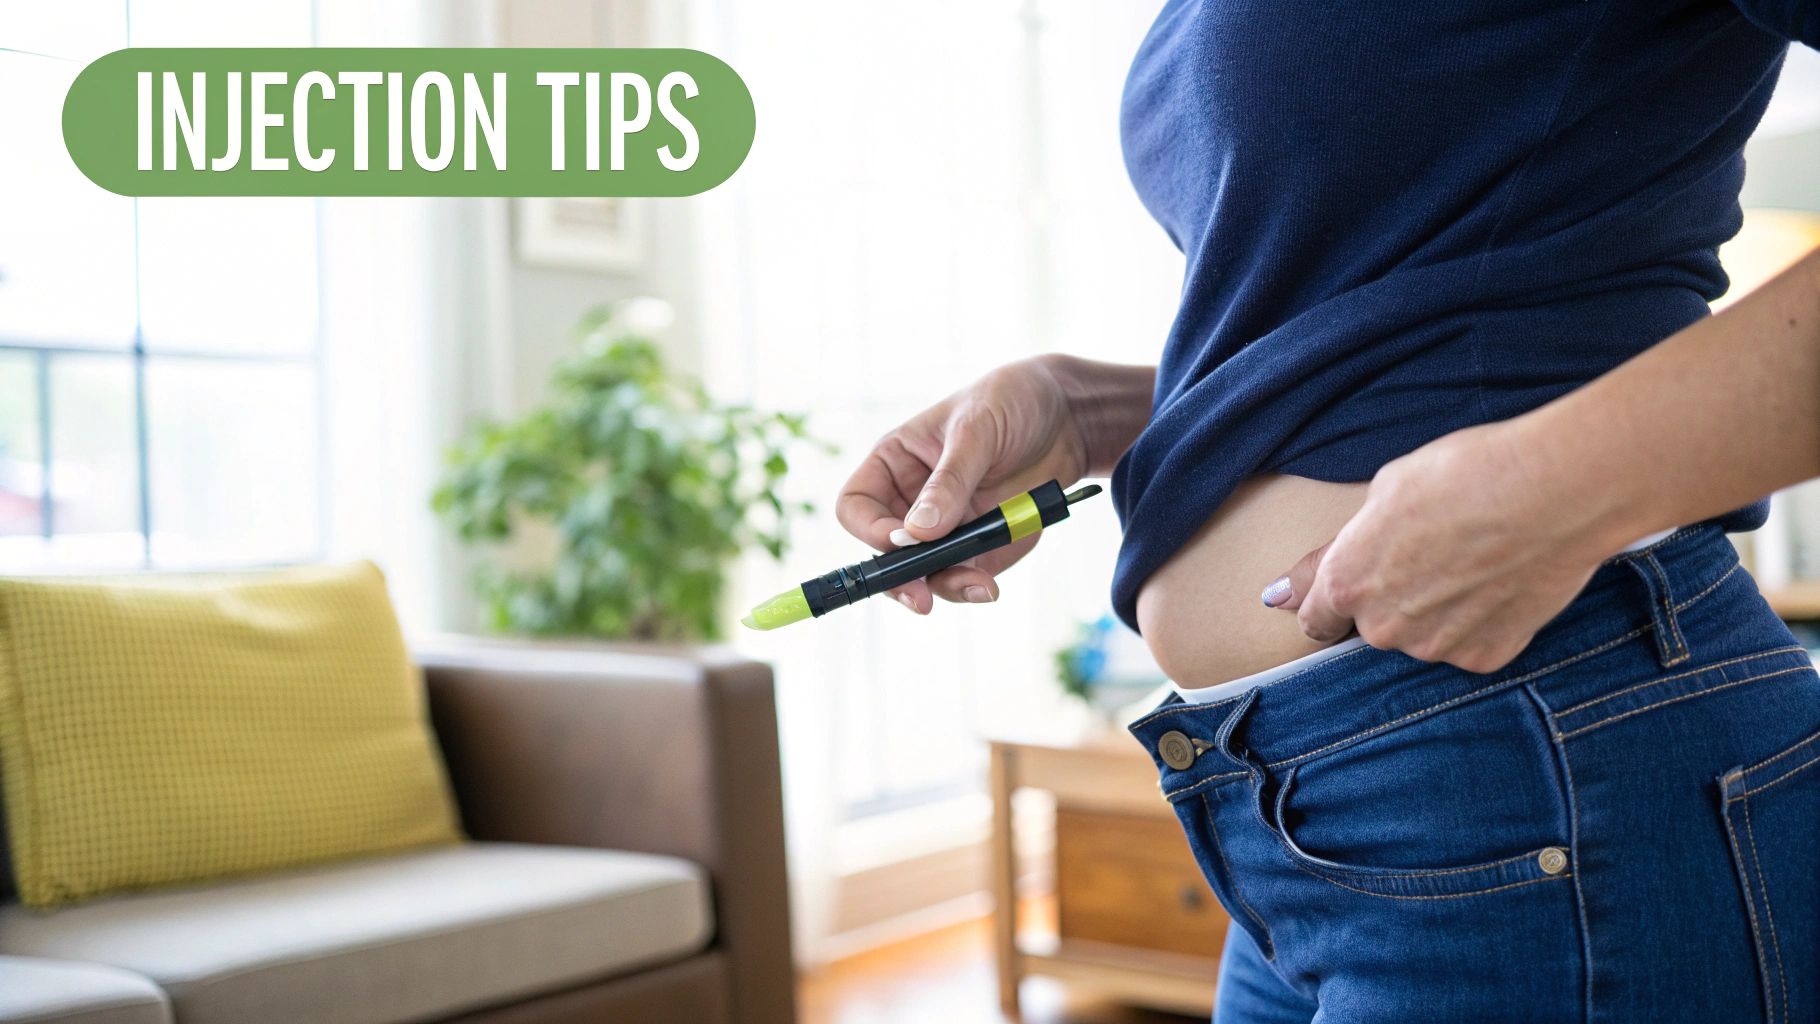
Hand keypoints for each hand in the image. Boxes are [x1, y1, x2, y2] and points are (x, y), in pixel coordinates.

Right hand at [836, 355, 1149, 613]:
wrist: (1068, 417)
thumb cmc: (1010, 402)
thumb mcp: (976, 429)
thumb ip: (949, 480)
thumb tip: (918, 533)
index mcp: (894, 463)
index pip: (856, 506)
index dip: (869, 529)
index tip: (900, 541)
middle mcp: (911, 501)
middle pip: (884, 553)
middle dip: (901, 577)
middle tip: (921, 598)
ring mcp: (946, 528)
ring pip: (924, 574)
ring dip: (944, 587)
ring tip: (977, 587)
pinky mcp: (980, 546)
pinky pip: (965, 576)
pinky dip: (973, 586)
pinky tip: (988, 587)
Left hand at [1268, 420, 1628, 672]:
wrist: (1550, 491)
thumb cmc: (1463, 474)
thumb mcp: (1383, 492)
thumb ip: (1339, 550)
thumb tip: (1280, 594)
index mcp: (1347, 582)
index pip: (1316, 619)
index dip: (1326, 606)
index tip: (1337, 600)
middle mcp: (1384, 626)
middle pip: (1378, 624)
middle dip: (1396, 597)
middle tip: (1437, 552)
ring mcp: (1437, 647)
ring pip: (1426, 635)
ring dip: (1440, 610)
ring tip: (1477, 559)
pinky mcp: (1487, 655)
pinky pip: (1473, 642)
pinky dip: (1484, 620)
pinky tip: (1503, 580)